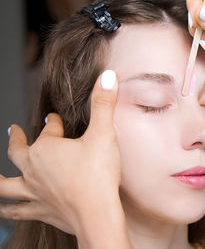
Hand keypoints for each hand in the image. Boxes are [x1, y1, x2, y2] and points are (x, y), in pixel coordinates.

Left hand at [0, 70, 122, 237]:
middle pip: (20, 151)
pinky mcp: (40, 211)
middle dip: (17, 140)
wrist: (97, 214)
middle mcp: (34, 169)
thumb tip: (107, 76)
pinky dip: (7, 210)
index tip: (56, 118)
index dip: (54, 122)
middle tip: (13, 130)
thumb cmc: (99, 174)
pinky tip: (3, 210)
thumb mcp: (104, 133)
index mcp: (47, 148)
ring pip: (6, 184)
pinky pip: (16, 211)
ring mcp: (34, 192)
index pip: (49, 129)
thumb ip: (103, 104)